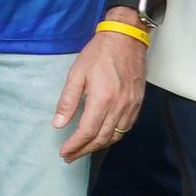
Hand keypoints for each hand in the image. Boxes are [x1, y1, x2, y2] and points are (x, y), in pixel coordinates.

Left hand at [53, 27, 148, 159]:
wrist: (127, 39)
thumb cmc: (99, 53)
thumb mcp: (77, 74)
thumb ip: (68, 100)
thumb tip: (58, 123)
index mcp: (102, 99)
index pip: (87, 132)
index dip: (75, 145)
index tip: (64, 152)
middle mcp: (119, 106)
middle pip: (101, 138)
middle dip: (84, 150)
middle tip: (70, 156)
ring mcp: (131, 106)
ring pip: (115, 136)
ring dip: (98, 146)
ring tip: (83, 149)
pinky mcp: (138, 103)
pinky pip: (126, 127)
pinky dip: (113, 137)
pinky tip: (103, 137)